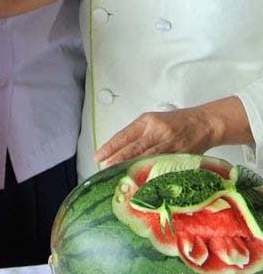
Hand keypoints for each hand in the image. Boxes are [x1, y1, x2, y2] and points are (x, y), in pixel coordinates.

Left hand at [94, 97, 251, 167]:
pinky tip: (143, 182)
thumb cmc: (176, 122)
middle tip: (105, 169)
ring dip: (133, 169)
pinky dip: (153, 175)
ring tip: (120, 177)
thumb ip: (138, 134)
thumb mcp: (153, 121)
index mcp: (147, 121)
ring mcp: (169, 145)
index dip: (110, 147)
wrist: (204, 123)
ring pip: (147, 159)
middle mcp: (157, 132)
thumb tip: (119, 151)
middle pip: (134, 148)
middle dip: (118, 159)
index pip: (124, 135)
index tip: (98, 156)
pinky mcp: (181, 156)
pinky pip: (164, 167)